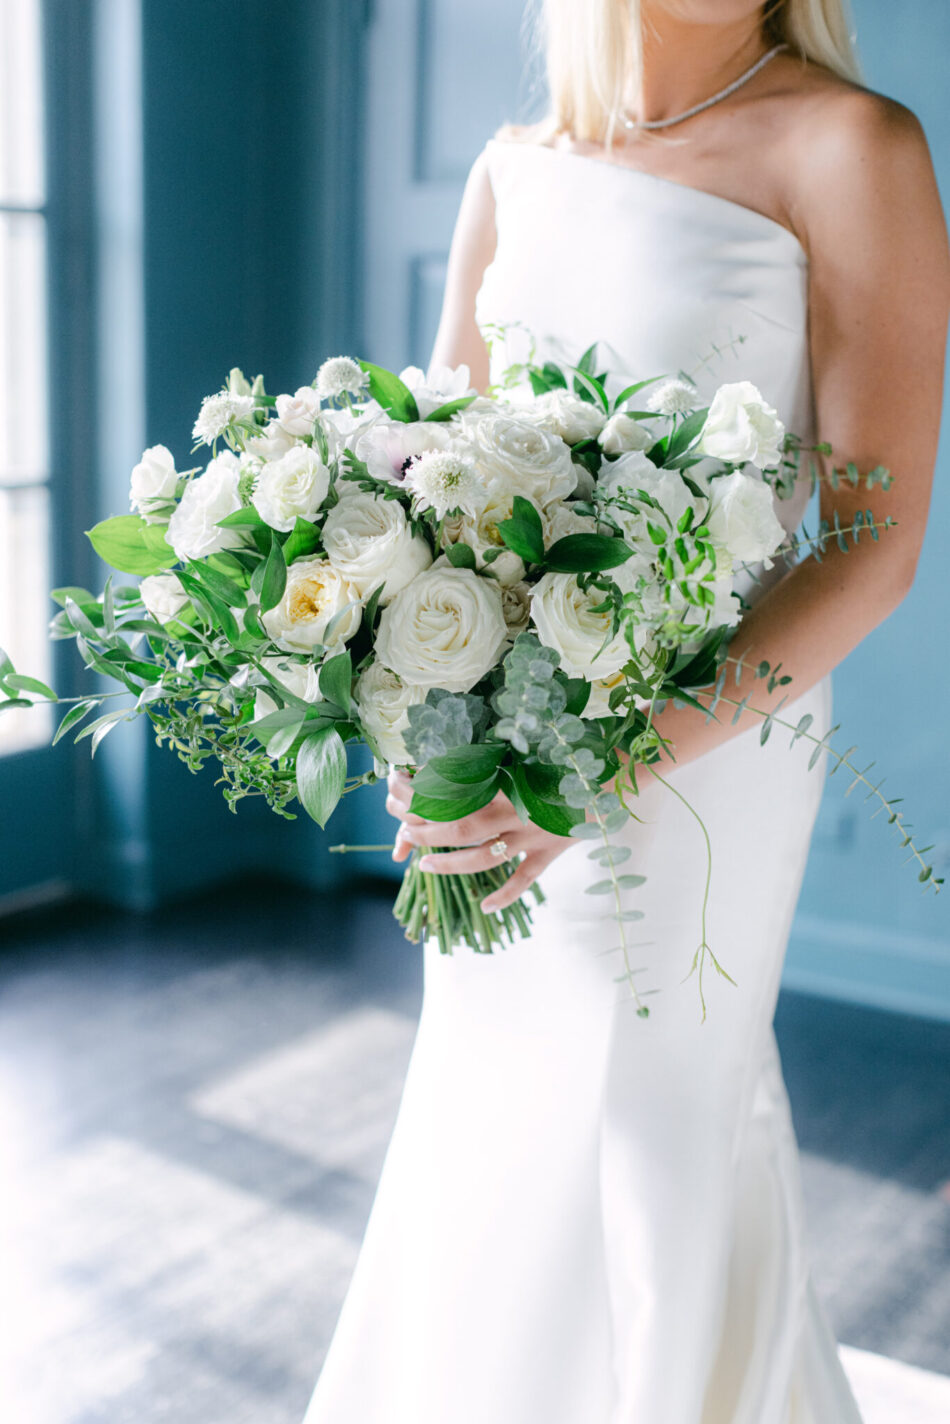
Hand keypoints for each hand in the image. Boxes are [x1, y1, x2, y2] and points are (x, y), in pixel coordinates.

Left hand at [386, 768, 570, 910]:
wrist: (607, 779)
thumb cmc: (564, 762)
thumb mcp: (527, 756)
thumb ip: (493, 763)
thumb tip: (451, 763)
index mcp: (508, 783)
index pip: (457, 794)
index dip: (427, 798)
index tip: (404, 796)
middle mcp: (517, 812)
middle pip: (463, 827)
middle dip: (429, 833)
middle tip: (406, 836)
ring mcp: (533, 836)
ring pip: (485, 857)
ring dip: (451, 863)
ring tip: (425, 866)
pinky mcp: (550, 852)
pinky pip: (524, 880)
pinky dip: (504, 895)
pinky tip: (484, 906)